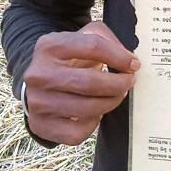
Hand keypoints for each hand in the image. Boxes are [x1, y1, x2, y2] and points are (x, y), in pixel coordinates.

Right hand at [24, 22, 140, 144]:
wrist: (38, 82)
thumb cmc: (68, 59)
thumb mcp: (81, 38)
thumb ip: (105, 39)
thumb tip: (128, 61)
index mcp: (49, 46)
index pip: (92, 47)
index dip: (119, 56)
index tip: (133, 64)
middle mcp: (39, 74)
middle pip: (90, 82)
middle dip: (118, 83)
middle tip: (129, 82)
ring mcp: (37, 102)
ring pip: (88, 108)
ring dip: (111, 102)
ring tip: (116, 95)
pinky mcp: (41, 126)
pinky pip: (78, 132)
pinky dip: (93, 123)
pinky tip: (94, 112)